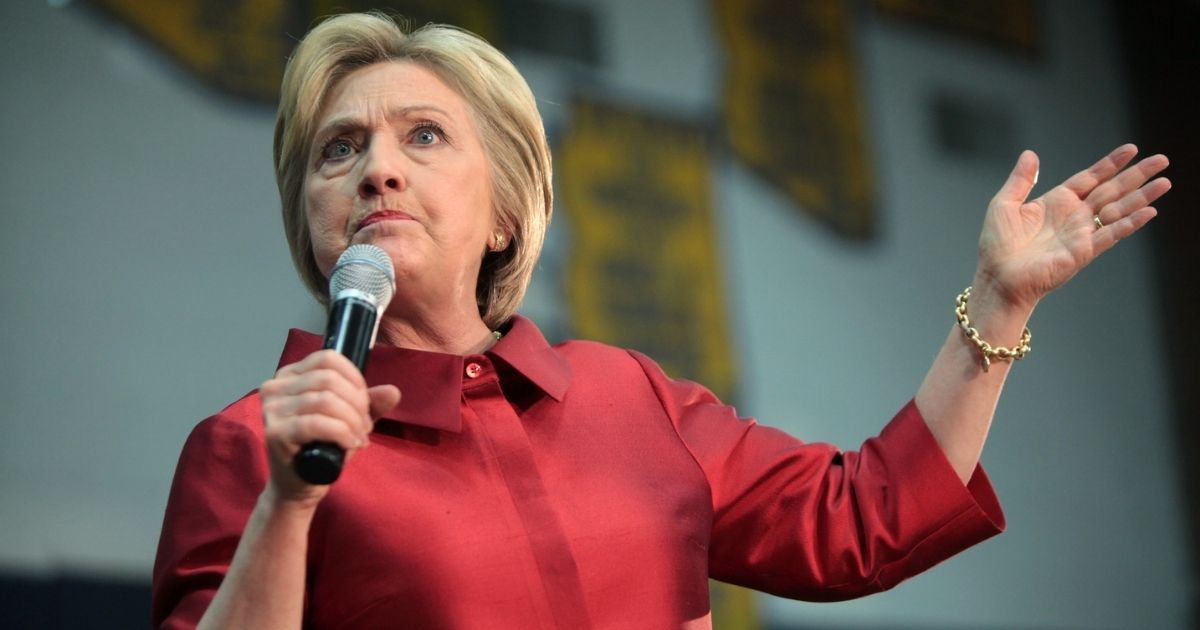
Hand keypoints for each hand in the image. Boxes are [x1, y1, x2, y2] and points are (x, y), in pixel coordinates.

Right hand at [259, 350, 400, 505]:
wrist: (299, 485)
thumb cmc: (322, 447)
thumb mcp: (349, 419)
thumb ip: (370, 403)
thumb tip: (392, 392)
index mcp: (290, 375)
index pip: (328, 359)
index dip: (354, 379)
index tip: (364, 404)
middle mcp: (275, 386)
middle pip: (329, 379)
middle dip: (357, 404)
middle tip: (363, 427)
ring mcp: (272, 410)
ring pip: (325, 400)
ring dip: (352, 421)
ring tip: (358, 438)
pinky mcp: (275, 433)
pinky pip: (316, 424)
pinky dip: (341, 433)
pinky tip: (349, 444)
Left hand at [974, 144, 1170, 310]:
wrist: (997, 278)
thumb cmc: (997, 246)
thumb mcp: (1004, 204)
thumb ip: (1020, 180)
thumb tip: (1030, 154)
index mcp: (1057, 202)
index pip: (1091, 177)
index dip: (1111, 163)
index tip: (1131, 149)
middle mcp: (1074, 216)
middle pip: (1112, 190)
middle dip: (1137, 175)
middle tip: (1162, 160)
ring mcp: (1081, 233)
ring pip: (1118, 210)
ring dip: (1142, 196)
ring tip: (1165, 182)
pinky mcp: (1083, 252)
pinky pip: (1110, 234)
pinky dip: (1129, 223)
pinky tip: (1148, 211)